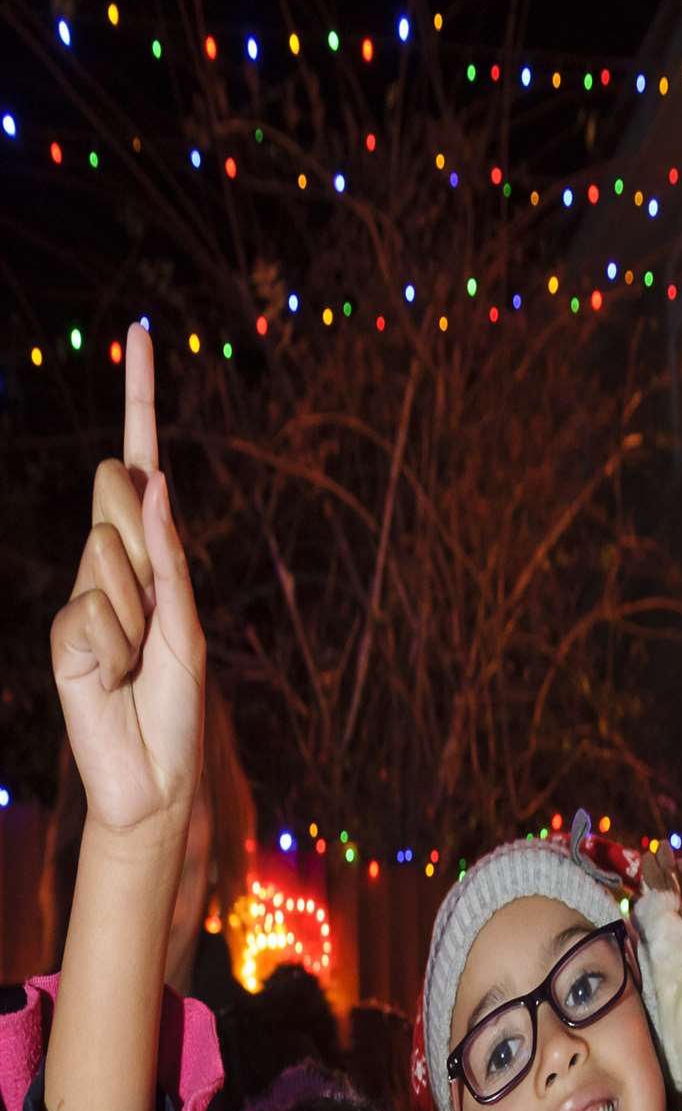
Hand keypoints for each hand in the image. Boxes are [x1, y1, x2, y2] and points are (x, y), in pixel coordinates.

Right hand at [50, 321, 204, 839]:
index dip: (140, 401)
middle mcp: (113, 564)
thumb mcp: (187, 627)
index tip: (142, 333)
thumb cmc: (177, 707)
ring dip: (137, 612)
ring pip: (108, 553)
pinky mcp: (65, 634)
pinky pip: (94, 609)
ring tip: (137, 661)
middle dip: (141, 533)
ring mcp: (85, 596)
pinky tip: (112, 679)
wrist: (154, 777)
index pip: (140, 467)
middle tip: (150, 613)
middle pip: (117, 489)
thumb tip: (151, 481)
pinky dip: (114, 647)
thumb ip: (168, 556)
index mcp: (150, 554)